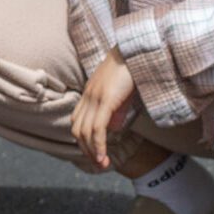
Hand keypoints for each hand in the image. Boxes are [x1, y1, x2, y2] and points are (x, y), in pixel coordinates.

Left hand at [71, 47, 135, 170]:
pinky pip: (97, 128)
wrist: (135, 49)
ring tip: (102, 164)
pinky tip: (103, 156)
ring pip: (85, 131)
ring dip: (92, 152)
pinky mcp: (105, 99)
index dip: (82, 140)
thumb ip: (115, 108)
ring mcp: (95, 97)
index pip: (77, 121)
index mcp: (89, 92)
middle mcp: (88, 95)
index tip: (93, 153)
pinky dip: (98, 145)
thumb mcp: (120, 92)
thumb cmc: (131, 69)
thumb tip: (114, 126)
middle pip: (77, 129)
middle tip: (98, 163)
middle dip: (85, 150)